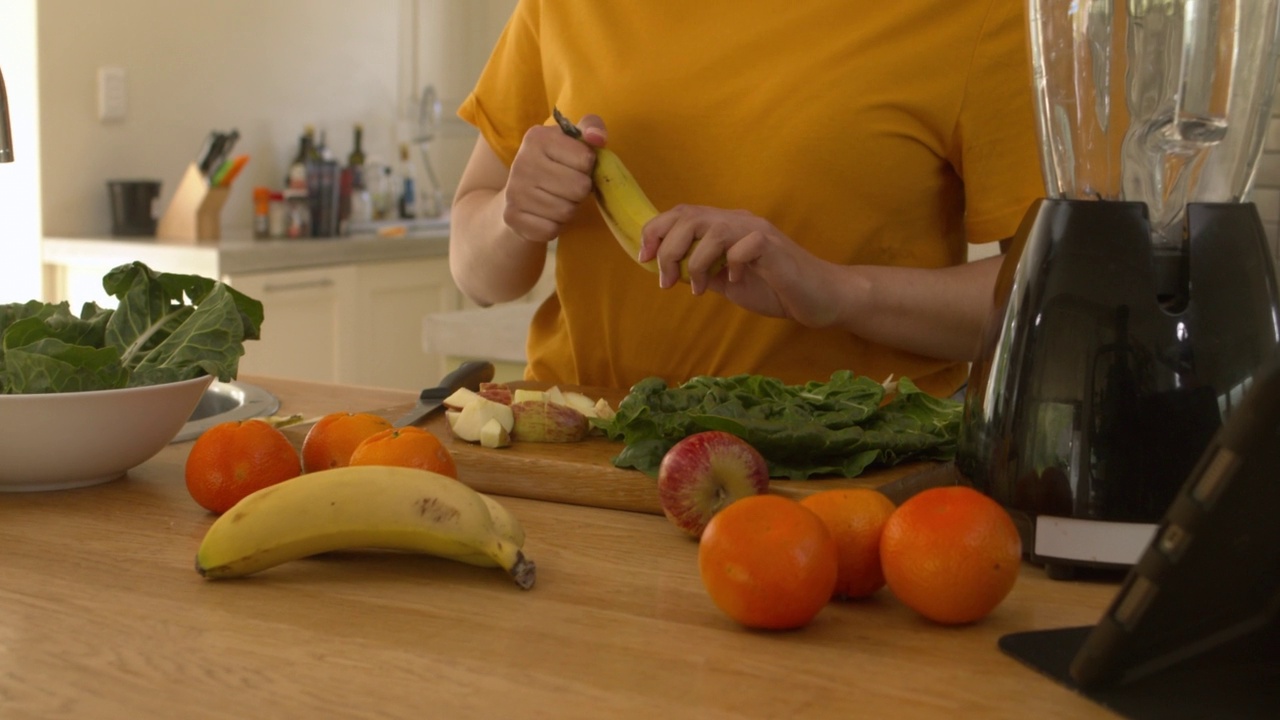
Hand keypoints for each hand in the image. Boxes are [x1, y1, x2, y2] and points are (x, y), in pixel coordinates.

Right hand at [503, 114, 608, 244]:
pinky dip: (555, 226)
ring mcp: (514, 191)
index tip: (575, 166)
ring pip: (566, 211)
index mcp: (537, 137)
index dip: (587, 166)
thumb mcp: (572, 140)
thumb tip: (598, 138)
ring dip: (569, 209)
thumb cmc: (554, 164)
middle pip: (579, 187)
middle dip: (580, 191)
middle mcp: (522, 162)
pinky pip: (552, 230)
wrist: (517, 195)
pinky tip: (546, 215)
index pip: (586, 159)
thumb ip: (592, 127)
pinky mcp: (512, 217)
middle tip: (568, 187)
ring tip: (558, 199)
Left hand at [639, 205, 841, 327]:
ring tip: (698, 288)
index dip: (656, 230)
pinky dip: (731, 266)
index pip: (682, 213)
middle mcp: (739, 221)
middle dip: (668, 248)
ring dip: (695, 261)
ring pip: (711, 229)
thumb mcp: (728, 281)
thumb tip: (670, 271)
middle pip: (689, 216)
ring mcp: (757, 231)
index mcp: (726, 226)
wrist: (820, 297)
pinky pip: (742, 247)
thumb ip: (703, 272)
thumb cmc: (775, 289)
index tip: (644, 258)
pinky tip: (736, 281)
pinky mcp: (774, 247)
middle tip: (667, 280)